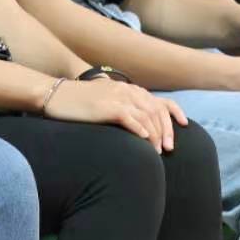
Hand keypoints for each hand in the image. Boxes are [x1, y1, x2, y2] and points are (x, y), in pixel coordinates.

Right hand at [43, 78, 185, 151]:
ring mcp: (117, 97)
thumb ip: (121, 107)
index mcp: (127, 89)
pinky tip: (145, 141)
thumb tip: (136, 124)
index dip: (174, 113)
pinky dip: (142, 131)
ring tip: (158, 151)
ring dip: (156, 135)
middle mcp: (126, 90)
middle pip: (156, 110)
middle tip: (170, 148)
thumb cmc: (78, 102)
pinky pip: (131, 119)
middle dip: (167, 130)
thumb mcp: (104, 100)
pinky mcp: (108, 107)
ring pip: (147, 116)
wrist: (55, 95)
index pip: (159, 100)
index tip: (184, 125)